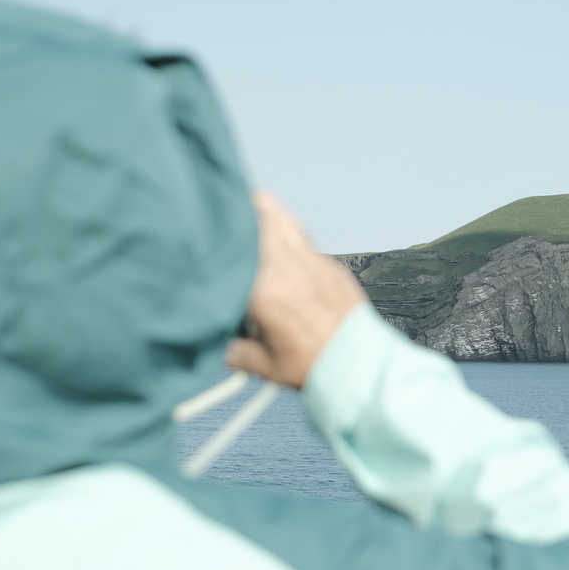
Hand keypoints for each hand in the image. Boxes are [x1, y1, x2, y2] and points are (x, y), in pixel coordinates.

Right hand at [226, 191, 367, 388]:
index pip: (231, 255)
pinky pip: (305, 240)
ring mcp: (313, 263)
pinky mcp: (332, 266)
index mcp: (264, 291)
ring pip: (285, 223)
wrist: (363, 367)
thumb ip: (232, 349)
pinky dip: (290, 233)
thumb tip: (216, 340)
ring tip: (254, 201)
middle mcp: (288, 268)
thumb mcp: (262, 366)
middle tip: (227, 207)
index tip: (205, 233)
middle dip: (241, 212)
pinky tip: (282, 235)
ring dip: (267, 211)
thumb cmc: (312, 368)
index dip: (218, 240)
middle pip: (259, 222)